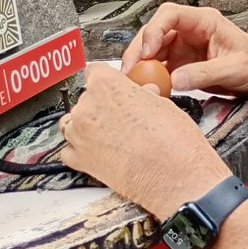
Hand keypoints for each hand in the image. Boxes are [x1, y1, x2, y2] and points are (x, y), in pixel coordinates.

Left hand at [60, 63, 227, 216]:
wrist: (176, 177)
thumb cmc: (175, 141)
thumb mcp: (164, 104)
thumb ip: (143, 94)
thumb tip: (142, 94)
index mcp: (107, 85)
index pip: (95, 71)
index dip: (107, 80)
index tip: (112, 88)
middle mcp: (87, 107)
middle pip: (86, 98)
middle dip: (103, 106)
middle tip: (124, 118)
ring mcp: (79, 134)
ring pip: (73, 123)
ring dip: (89, 126)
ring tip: (113, 136)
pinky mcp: (78, 160)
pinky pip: (71, 149)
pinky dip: (83, 150)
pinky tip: (102, 152)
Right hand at [121, 3, 247, 95]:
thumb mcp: (233, 69)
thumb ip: (204, 73)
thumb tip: (175, 80)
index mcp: (205, 21)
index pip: (170, 14)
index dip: (154, 30)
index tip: (147, 50)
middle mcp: (191, 31)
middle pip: (155, 32)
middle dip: (139, 49)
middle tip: (131, 70)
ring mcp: (185, 47)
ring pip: (153, 51)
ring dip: (142, 65)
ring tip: (135, 82)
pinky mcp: (183, 64)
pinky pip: (161, 67)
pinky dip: (152, 77)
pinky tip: (148, 88)